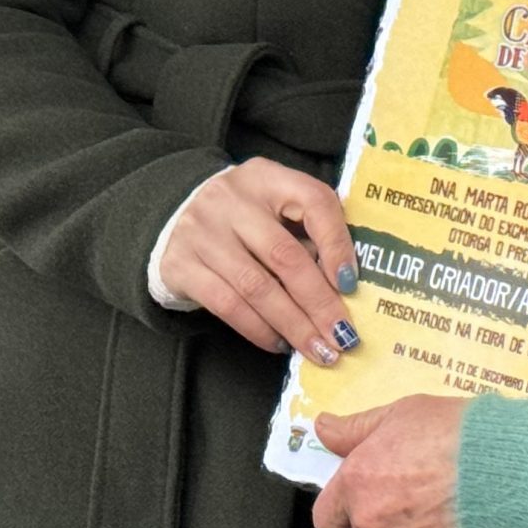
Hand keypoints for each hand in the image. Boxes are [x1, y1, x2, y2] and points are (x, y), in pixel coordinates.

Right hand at [156, 157, 357, 362]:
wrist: (176, 214)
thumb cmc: (245, 217)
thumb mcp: (276, 206)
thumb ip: (309, 231)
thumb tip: (347, 288)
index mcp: (268, 177)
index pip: (314, 201)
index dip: (338, 243)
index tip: (351, 285)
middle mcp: (231, 200)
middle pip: (284, 255)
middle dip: (319, 303)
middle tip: (342, 336)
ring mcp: (201, 231)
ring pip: (256, 287)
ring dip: (293, 325)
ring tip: (318, 350)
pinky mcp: (180, 264)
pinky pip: (227, 305)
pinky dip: (258, 329)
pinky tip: (279, 343)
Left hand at [313, 395, 479, 527]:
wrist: (517, 469)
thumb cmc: (464, 436)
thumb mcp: (405, 413)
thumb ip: (358, 429)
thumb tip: (324, 429)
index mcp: (360, 484)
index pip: (327, 518)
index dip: (344, 512)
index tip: (363, 502)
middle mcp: (376, 524)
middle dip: (390, 526)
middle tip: (424, 499)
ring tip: (455, 510)